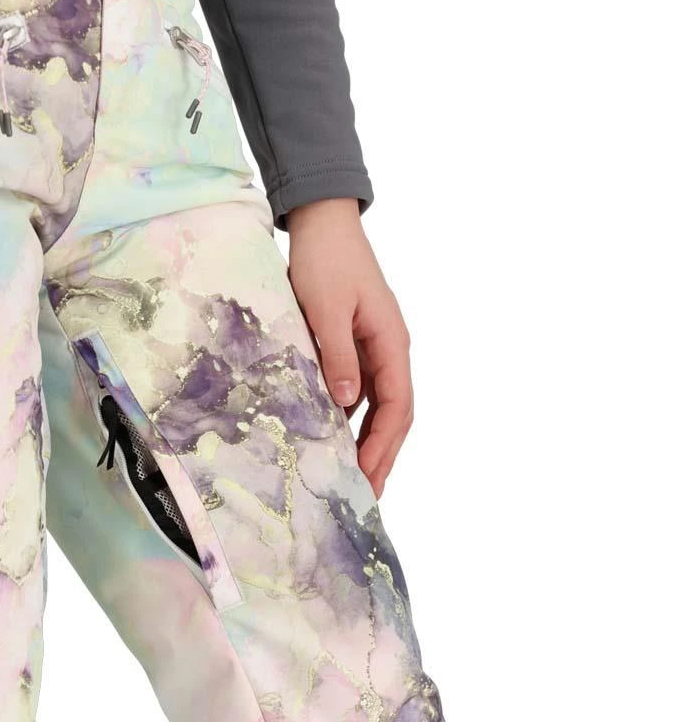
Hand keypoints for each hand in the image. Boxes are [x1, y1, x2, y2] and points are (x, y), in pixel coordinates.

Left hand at [286, 198, 411, 496]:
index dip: (384, 446)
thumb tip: (347, 402)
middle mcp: (390, 351)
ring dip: (370, 443)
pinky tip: (335, 441)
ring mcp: (376, 350)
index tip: (368, 477)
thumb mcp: (326, 310)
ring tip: (355, 479)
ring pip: (380, 408)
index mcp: (391, 344)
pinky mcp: (358, 347)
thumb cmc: (326, 262)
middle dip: (383, 456)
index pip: (397, 407)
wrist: (324, 225)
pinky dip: (352, 421)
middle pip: (395, 415)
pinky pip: (361, 393)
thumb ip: (337, 356)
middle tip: (367, 495)